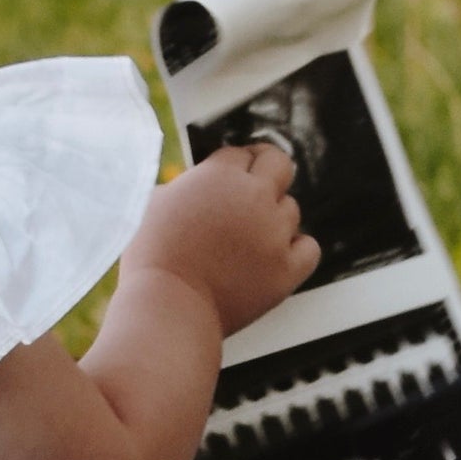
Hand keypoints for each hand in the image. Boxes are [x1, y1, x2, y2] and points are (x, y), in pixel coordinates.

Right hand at [131, 136, 317, 332]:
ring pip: (291, 209)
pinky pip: (308, 247)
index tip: (229, 177)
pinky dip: (296, 250)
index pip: (239, 154)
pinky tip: (276, 255)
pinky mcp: (286, 269)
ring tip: (246, 238)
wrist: (167, 306)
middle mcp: (253, 197)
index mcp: (219, 175)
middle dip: (266, 170)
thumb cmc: (152, 257)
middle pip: (279, 163)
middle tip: (255, 186)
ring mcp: (274, 232)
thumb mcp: (156, 203)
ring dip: (273, 217)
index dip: (233, 166)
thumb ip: (186, 185)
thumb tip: (198, 183)